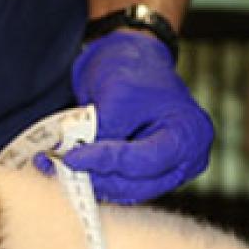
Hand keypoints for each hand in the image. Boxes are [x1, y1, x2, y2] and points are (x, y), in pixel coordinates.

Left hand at [42, 30, 213, 204]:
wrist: (133, 58)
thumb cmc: (135, 68)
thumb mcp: (118, 94)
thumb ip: (104, 131)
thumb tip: (77, 159)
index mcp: (189, 133)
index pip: (147, 160)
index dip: (107, 161)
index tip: (71, 158)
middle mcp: (185, 158)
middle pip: (138, 184)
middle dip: (97, 176)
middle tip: (61, 165)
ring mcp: (167, 169)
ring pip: (125, 190)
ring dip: (92, 181)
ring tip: (59, 165)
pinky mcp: (146, 173)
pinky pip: (121, 185)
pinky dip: (96, 177)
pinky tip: (70, 168)